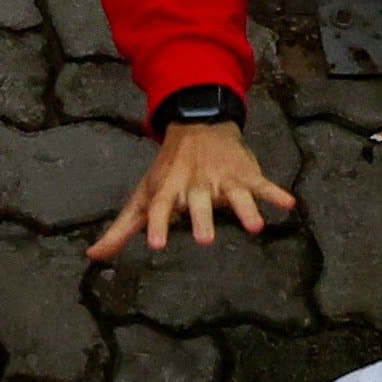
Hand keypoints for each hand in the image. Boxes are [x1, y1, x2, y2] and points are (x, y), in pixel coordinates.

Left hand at [88, 118, 296, 259]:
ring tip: (255, 228)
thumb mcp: (142, 196)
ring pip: (234, 194)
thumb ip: (121, 229)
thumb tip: (93, 255)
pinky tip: (288, 205)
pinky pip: (262, 185)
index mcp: (168, 188)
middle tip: (205, 240)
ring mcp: (222, 178)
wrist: (198, 126)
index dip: (158, 224)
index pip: (160, 207)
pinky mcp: (245, 174)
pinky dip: (275, 193)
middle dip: (202, 218)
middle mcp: (195, 183)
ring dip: (245, 209)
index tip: (157, 244)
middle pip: (198, 202)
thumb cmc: (167, 170)